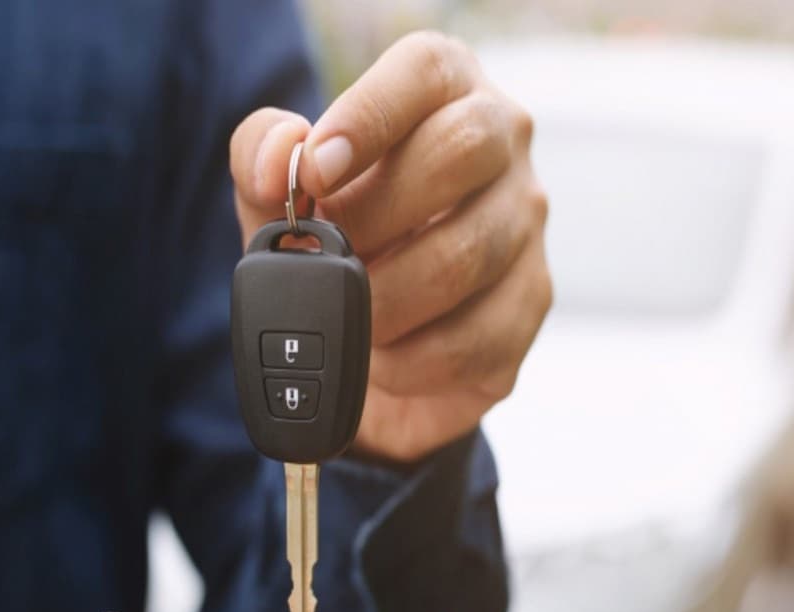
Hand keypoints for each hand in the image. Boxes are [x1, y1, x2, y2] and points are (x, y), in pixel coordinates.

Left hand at [231, 31, 551, 462]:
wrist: (380, 338)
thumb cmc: (338, 237)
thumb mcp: (280, 192)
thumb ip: (262, 156)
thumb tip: (280, 157)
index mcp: (445, 90)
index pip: (427, 70)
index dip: (369, 115)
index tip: (315, 170)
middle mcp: (503, 145)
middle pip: (464, 148)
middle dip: (377, 211)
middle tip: (330, 253)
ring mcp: (526, 224)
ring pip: (466, 254)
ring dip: (385, 298)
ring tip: (348, 315)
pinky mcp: (531, 302)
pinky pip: (473, 336)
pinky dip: (408, 358)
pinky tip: (382, 356)